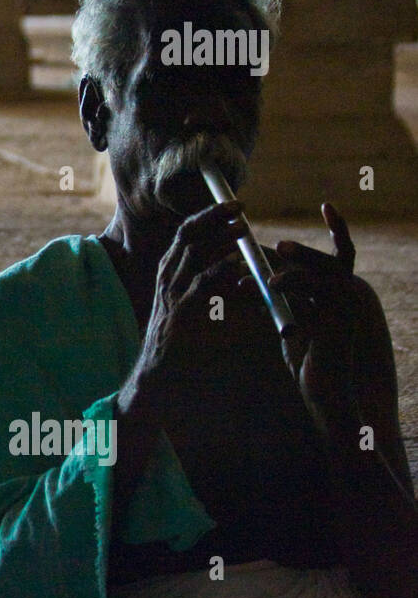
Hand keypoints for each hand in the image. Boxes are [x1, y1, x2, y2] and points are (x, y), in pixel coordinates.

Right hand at [119, 199, 248, 425]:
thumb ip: (214, 286)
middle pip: (189, 235)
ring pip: (194, 254)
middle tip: (240, 209)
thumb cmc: (181, 339)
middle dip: (214, 218)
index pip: (186, 233)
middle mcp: (168, 277)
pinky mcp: (181, 312)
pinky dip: (220, 271)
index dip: (209, 216)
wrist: (160, 372)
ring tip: (242, 230)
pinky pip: (202, 285)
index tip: (232, 205)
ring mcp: (172, 293)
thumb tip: (243, 270)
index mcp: (170, 272)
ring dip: (220, 239)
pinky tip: (236, 264)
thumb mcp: (194, 304)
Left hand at [264, 203, 362, 442]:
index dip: (340, 230)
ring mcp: (347, 309)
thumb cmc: (307, 358)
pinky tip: (273, 284)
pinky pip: (317, 295)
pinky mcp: (340, 322)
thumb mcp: (290, 318)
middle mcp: (349, 297)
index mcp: (339, 293)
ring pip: (323, 275)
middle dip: (303, 249)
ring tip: (272, 259)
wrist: (325, 392)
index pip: (343, 254)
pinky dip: (294, 286)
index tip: (329, 205)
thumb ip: (277, 295)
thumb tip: (249, 272)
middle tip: (276, 241)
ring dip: (296, 266)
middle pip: (330, 260)